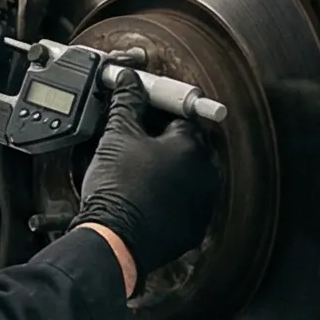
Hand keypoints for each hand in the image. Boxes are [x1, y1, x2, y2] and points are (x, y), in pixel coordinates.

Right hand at [74, 70, 218, 280]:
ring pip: (186, 176)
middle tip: (134, 145)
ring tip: (136, 174)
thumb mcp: (116, 136)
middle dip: (163, 142)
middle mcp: (206, 174)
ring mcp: (203, 203)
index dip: (156, 113)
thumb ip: (127, 102)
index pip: (180, 116)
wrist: (113, 238)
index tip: (141, 115)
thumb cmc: (117, 188)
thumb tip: (129, 82)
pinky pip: (184, 203)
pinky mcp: (194, 227)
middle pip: (186, 146)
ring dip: (168, 171)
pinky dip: (168, 198)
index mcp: (191, 146)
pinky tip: (144, 196)